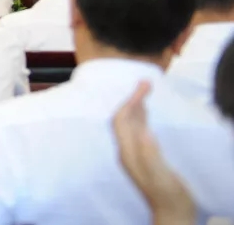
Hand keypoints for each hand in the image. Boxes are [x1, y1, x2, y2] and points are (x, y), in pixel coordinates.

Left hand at [113, 81, 195, 224]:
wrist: (172, 214)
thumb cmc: (169, 197)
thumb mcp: (161, 176)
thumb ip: (151, 155)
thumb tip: (145, 132)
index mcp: (128, 153)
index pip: (121, 120)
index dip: (129, 102)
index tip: (143, 87)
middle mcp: (127, 151)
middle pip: (123, 118)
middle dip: (131, 99)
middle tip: (146, 82)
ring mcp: (135, 153)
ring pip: (130, 123)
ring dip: (136, 105)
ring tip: (146, 89)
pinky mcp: (144, 156)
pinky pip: (138, 130)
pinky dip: (142, 116)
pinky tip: (147, 113)